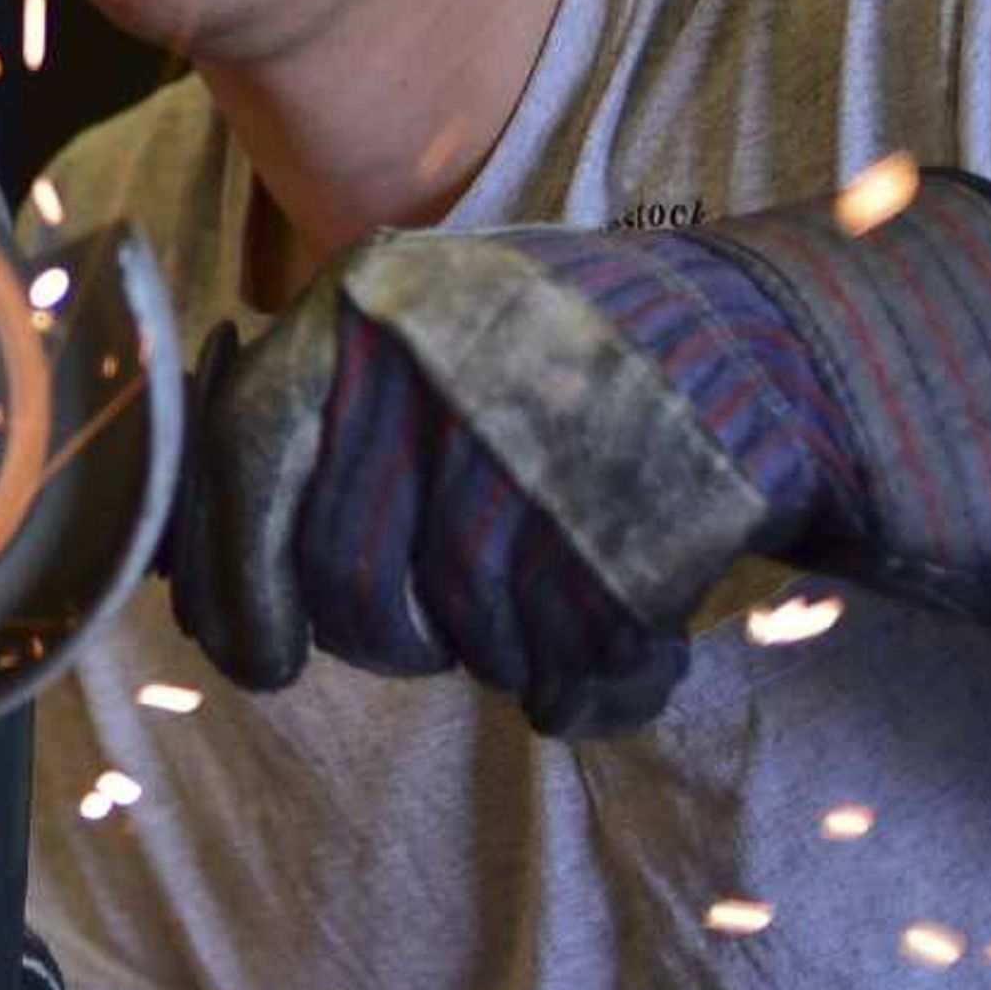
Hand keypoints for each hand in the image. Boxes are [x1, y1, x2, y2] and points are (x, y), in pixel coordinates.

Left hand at [167, 168, 990, 734]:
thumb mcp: (434, 333)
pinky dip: (597, 684)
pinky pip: (570, 673)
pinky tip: (630, 631)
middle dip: (401, 633)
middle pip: (354, 585)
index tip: (260, 658)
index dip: (235, 587)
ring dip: (515, 649)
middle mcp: (439, 363)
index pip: (242, 461)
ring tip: (573, 578)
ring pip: (465, 640)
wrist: (790, 343)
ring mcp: (542, 443)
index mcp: (370, 304)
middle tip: (469, 603)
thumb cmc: (580, 362)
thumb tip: (200, 571)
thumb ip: (324, 426)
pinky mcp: (640, 523)